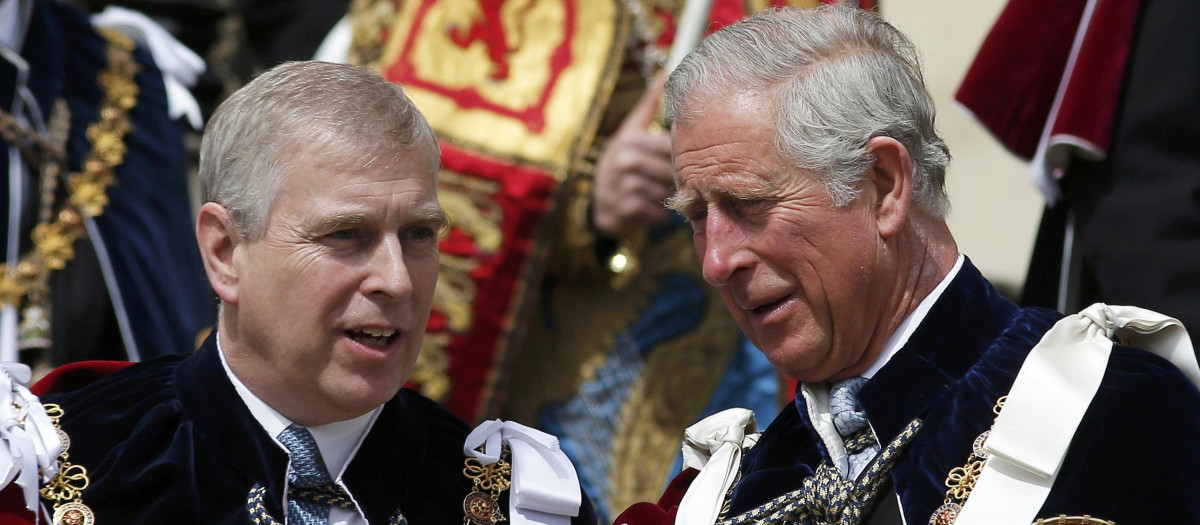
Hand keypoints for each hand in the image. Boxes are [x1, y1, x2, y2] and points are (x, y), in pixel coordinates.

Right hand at [592, 76, 673, 238]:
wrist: (599, 202)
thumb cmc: (620, 162)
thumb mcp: (629, 132)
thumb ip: (648, 106)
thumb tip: (663, 74)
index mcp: (630, 139)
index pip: (671, 146)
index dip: (684, 156)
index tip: (689, 160)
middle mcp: (625, 160)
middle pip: (672, 171)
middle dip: (678, 179)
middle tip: (679, 182)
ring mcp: (624, 186)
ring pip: (667, 192)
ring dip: (670, 197)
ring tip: (664, 194)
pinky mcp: (626, 209)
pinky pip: (658, 213)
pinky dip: (661, 214)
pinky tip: (653, 208)